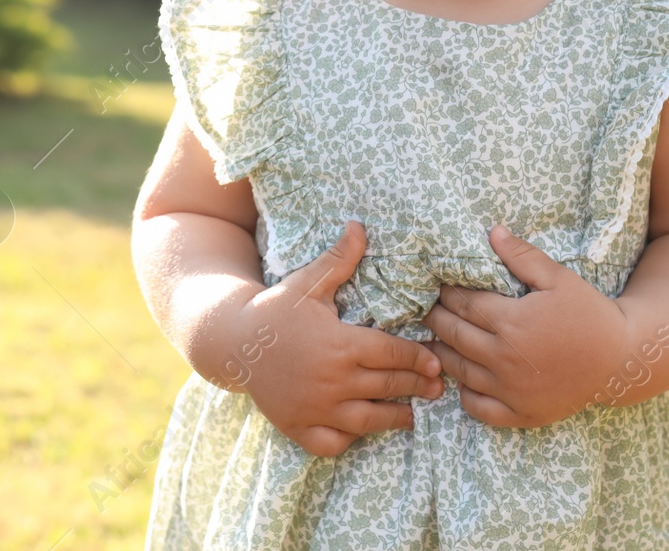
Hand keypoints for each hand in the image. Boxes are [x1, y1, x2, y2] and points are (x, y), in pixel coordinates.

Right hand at [231, 220, 445, 457]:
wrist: (232, 340)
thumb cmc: (274, 309)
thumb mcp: (307, 283)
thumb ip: (339, 259)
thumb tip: (360, 227)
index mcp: (340, 344)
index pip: (392, 353)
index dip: (418, 357)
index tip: (434, 360)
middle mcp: (332, 380)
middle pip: (388, 386)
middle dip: (417, 386)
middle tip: (436, 387)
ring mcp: (315, 408)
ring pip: (369, 420)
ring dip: (396, 418)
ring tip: (411, 414)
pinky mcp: (298, 427)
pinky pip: (333, 442)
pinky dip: (351, 439)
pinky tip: (362, 429)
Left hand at [421, 224, 627, 427]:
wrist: (622, 360)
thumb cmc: (589, 314)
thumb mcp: (559, 278)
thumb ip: (522, 255)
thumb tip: (492, 231)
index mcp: (512, 322)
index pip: (464, 304)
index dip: (446, 293)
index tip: (436, 286)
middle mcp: (506, 359)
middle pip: (454, 335)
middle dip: (435, 319)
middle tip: (425, 309)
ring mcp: (512, 390)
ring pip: (460, 370)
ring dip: (440, 353)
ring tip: (431, 339)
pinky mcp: (522, 413)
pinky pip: (479, 407)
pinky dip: (464, 394)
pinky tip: (460, 379)